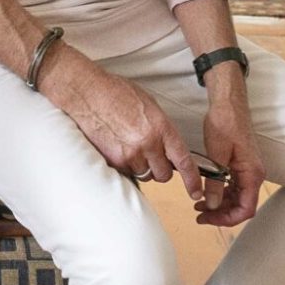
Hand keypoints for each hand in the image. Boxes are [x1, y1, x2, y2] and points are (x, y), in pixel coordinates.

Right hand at [42, 46, 203, 200]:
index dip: (192, 179)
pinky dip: (123, 165)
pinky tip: (117, 147)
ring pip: (143, 174)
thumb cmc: (118, 93)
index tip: (195, 191)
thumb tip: (169, 148)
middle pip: (163, 175)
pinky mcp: (112, 161)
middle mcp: (147, 143)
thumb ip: (162, 129)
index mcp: (161, 128)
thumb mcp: (149, 106)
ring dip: (140, 166)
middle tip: (149, 155)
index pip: (183, 160)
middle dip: (159, 169)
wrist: (88, 92)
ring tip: (128, 145)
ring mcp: (129, 154)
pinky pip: (125, 173)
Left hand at [199, 74, 265, 228]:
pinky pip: (235, 187)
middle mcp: (254, 175)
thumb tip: (212, 205)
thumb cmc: (225, 123)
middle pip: (242, 206)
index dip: (227, 218)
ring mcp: (249, 170)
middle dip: (221, 214)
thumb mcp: (216, 155)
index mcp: (252, 174)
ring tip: (199, 206)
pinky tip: (207, 194)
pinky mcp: (242, 166)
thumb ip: (214, 182)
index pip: (246, 209)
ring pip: (238, 198)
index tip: (207, 218)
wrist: (229, 104)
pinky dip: (222, 194)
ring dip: (220, 205)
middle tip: (199, 215)